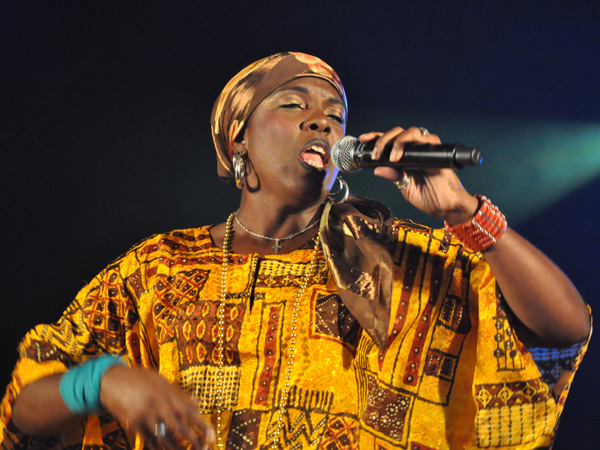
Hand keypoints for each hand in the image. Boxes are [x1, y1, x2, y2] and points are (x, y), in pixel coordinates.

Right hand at [100, 365, 214, 449]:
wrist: (112, 380)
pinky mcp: (134, 424)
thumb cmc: (139, 378)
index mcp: (168, 393)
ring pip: (165, 438)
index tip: (212, 437)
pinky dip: (159, 448)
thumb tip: (197, 403)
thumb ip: (179, 393)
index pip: (190, 411)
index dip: (202, 425)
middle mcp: (159, 405)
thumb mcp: (161, 380)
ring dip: (177, 448)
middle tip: (204, 449)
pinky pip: (150, 441)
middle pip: (180, 428)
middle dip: (193, 441)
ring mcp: (146, 416)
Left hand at [359, 126, 477, 223]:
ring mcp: (426, 151)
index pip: (389, 142)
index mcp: (405, 159)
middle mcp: (415, 152)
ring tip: (393, 156)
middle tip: (377, 153)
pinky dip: (419, 140)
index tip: (363, 139)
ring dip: (399, 140)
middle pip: (398, 133)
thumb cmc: (429, 198)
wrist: (446, 208)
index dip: (376, 138)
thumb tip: (378, 169)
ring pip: (413, 132)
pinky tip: (408, 149)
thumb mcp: (405, 188)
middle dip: (384, 139)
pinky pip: (431, 139)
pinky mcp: (439, 154)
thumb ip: (394, 176)